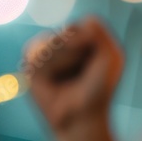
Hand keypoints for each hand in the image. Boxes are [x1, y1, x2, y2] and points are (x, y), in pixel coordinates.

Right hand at [22, 16, 123, 133]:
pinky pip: (38, 53)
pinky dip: (50, 66)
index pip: (89, 24)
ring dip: (67, 60)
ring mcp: (46, 49)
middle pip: (71, 30)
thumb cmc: (99, 88)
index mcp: (84, 35)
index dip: (96, 46)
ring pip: (54, 41)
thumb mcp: (110, 56)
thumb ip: (95, 30)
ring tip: (69, 78)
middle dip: (81, 53)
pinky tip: (53, 80)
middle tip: (84, 73)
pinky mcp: (30, 62)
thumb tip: (64, 28)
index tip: (100, 64)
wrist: (82, 116)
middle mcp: (64, 39)